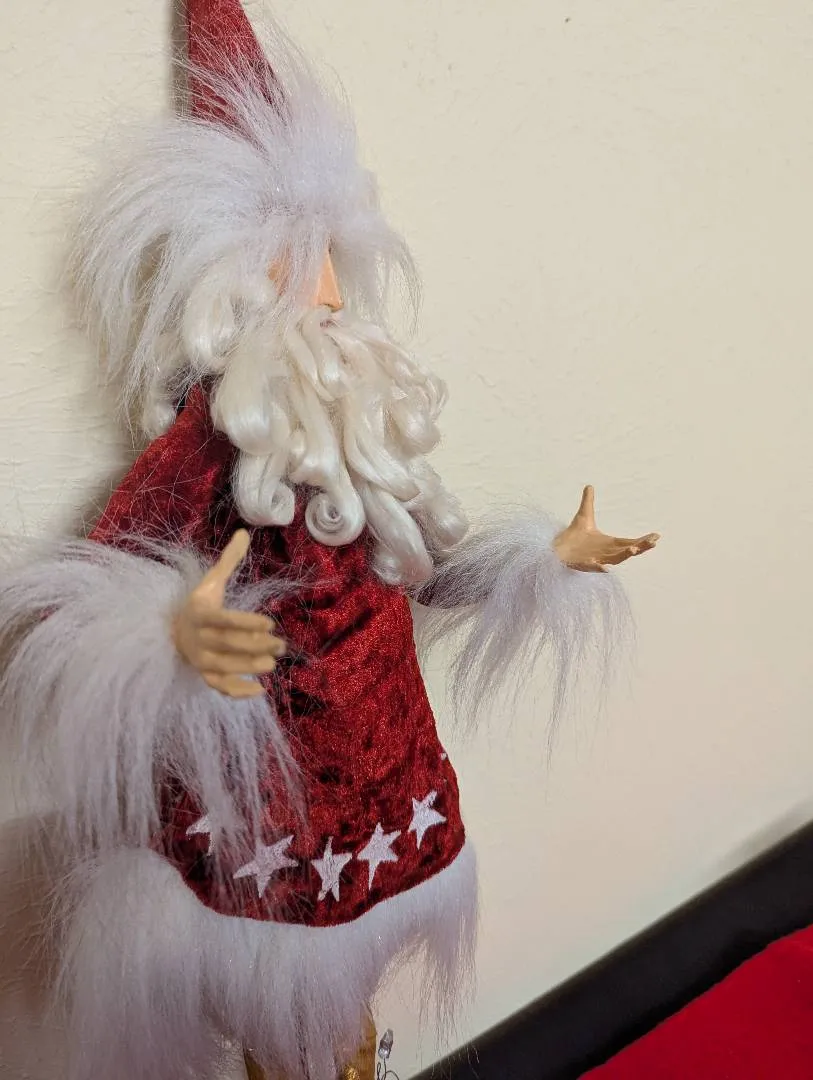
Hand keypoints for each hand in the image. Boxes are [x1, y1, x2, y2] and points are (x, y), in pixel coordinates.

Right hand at [173, 530, 285, 697]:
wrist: (175, 632)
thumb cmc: (201, 605)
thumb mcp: (212, 582)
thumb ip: (229, 561)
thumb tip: (243, 532)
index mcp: (200, 613)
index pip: (224, 620)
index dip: (246, 622)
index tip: (270, 623)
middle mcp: (198, 638)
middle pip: (228, 644)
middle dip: (256, 645)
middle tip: (280, 644)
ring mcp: (200, 659)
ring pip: (225, 667)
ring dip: (249, 667)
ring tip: (273, 663)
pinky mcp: (205, 675)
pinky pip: (220, 687)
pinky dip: (238, 691)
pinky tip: (260, 689)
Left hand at [553, 486, 659, 572]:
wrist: (556, 548)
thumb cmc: (572, 536)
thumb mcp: (583, 515)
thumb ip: (588, 502)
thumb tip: (589, 486)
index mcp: (609, 543)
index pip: (630, 542)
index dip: (643, 540)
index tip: (656, 536)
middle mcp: (605, 553)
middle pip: (627, 552)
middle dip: (640, 547)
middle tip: (652, 543)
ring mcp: (596, 560)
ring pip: (614, 560)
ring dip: (624, 555)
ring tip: (634, 549)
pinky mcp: (583, 564)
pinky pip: (593, 568)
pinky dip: (599, 568)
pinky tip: (606, 568)